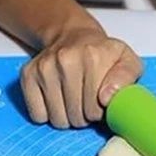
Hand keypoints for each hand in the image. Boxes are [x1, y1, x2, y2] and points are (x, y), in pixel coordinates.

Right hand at [20, 27, 142, 128]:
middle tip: (87, 100)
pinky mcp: (28, 75)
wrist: (74, 36)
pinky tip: (56, 97)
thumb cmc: (103, 54)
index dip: (101, 112)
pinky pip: (37, 115)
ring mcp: (44, 67)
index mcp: (93, 56)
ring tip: (73, 99)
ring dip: (67, 116)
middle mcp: (66, 60)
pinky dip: (47, 113)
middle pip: (76, 117)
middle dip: (85, 116)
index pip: (96, 110)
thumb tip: (107, 98)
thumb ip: (127, 77)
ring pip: (57, 119)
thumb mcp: (127, 60)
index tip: (101, 100)